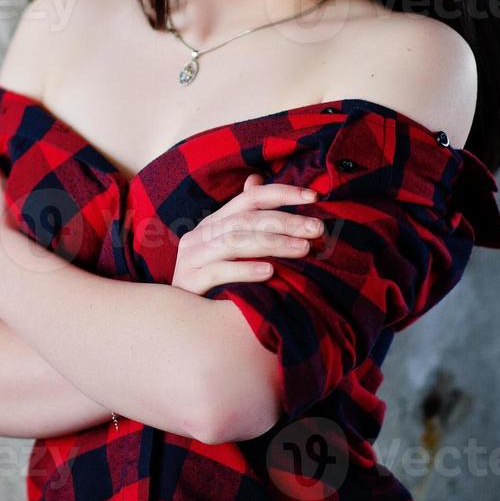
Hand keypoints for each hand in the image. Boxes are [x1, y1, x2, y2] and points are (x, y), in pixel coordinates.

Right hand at [170, 174, 324, 294]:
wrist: (182, 322)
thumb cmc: (217, 284)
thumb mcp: (234, 251)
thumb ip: (249, 220)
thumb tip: (256, 178)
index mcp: (215, 222)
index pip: (251, 198)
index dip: (283, 193)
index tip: (315, 196)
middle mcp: (200, 234)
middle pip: (246, 219)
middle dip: (285, 221)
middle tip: (317, 228)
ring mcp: (191, 256)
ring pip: (234, 241)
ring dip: (272, 243)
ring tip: (303, 249)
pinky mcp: (188, 280)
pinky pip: (218, 270)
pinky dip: (245, 269)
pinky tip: (270, 272)